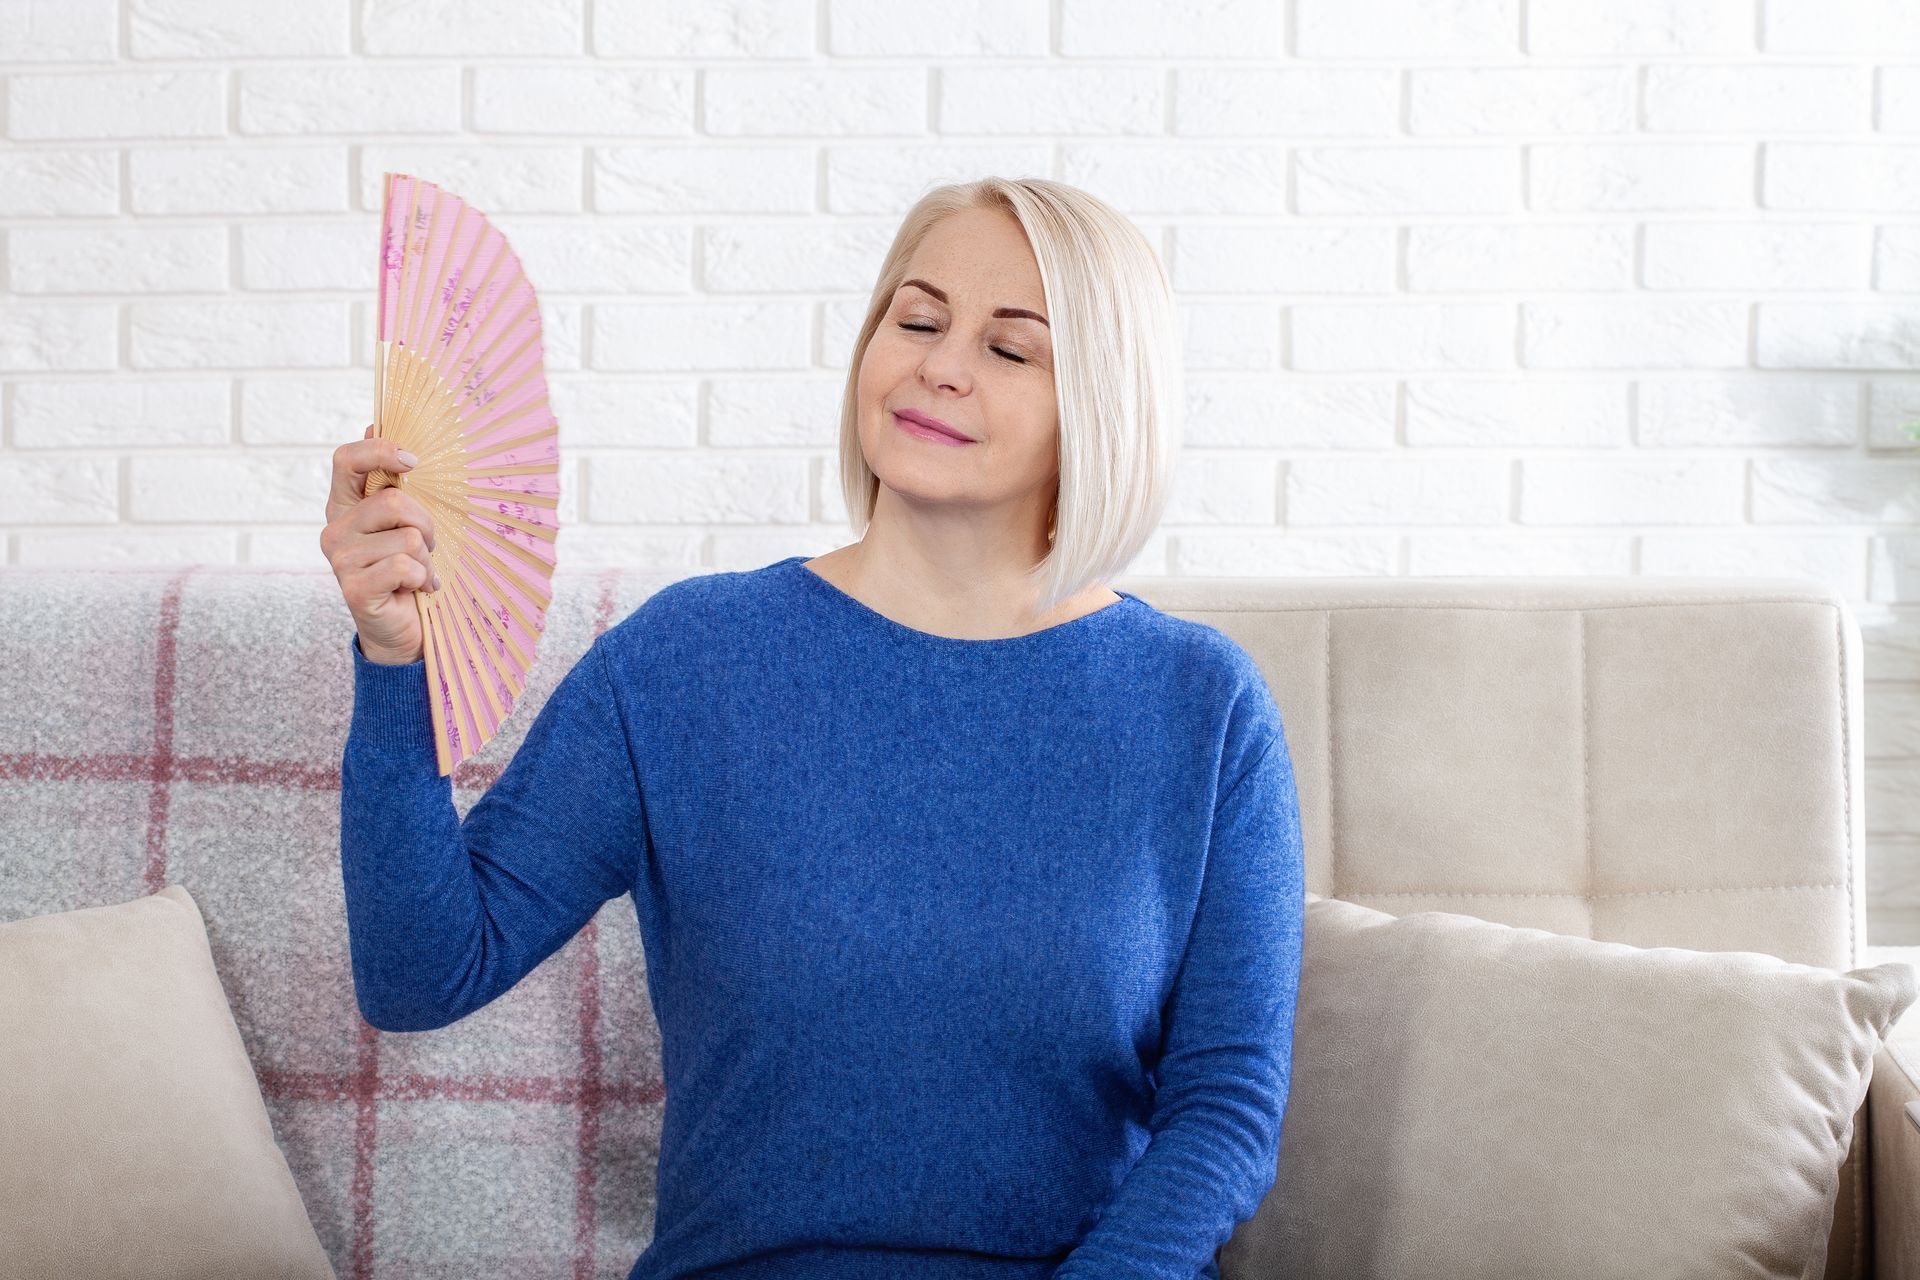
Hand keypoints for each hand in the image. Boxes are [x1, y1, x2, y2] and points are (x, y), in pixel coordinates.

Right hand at [319, 424, 437, 664]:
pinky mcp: (353, 588)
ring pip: (407, 537)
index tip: (413, 462)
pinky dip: (422, 579)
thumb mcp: (403, 521)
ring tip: (417, 573)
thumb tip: (372, 422)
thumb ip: (389, 480)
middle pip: (394, 501)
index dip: (380, 451)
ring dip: (426, 558)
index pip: (346, 459)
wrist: (400, 629)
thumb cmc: (407, 568)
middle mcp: (335, 527)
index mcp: (344, 504)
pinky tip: (416, 590)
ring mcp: (340, 558)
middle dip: (426, 524)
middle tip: (426, 546)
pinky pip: (405, 566)